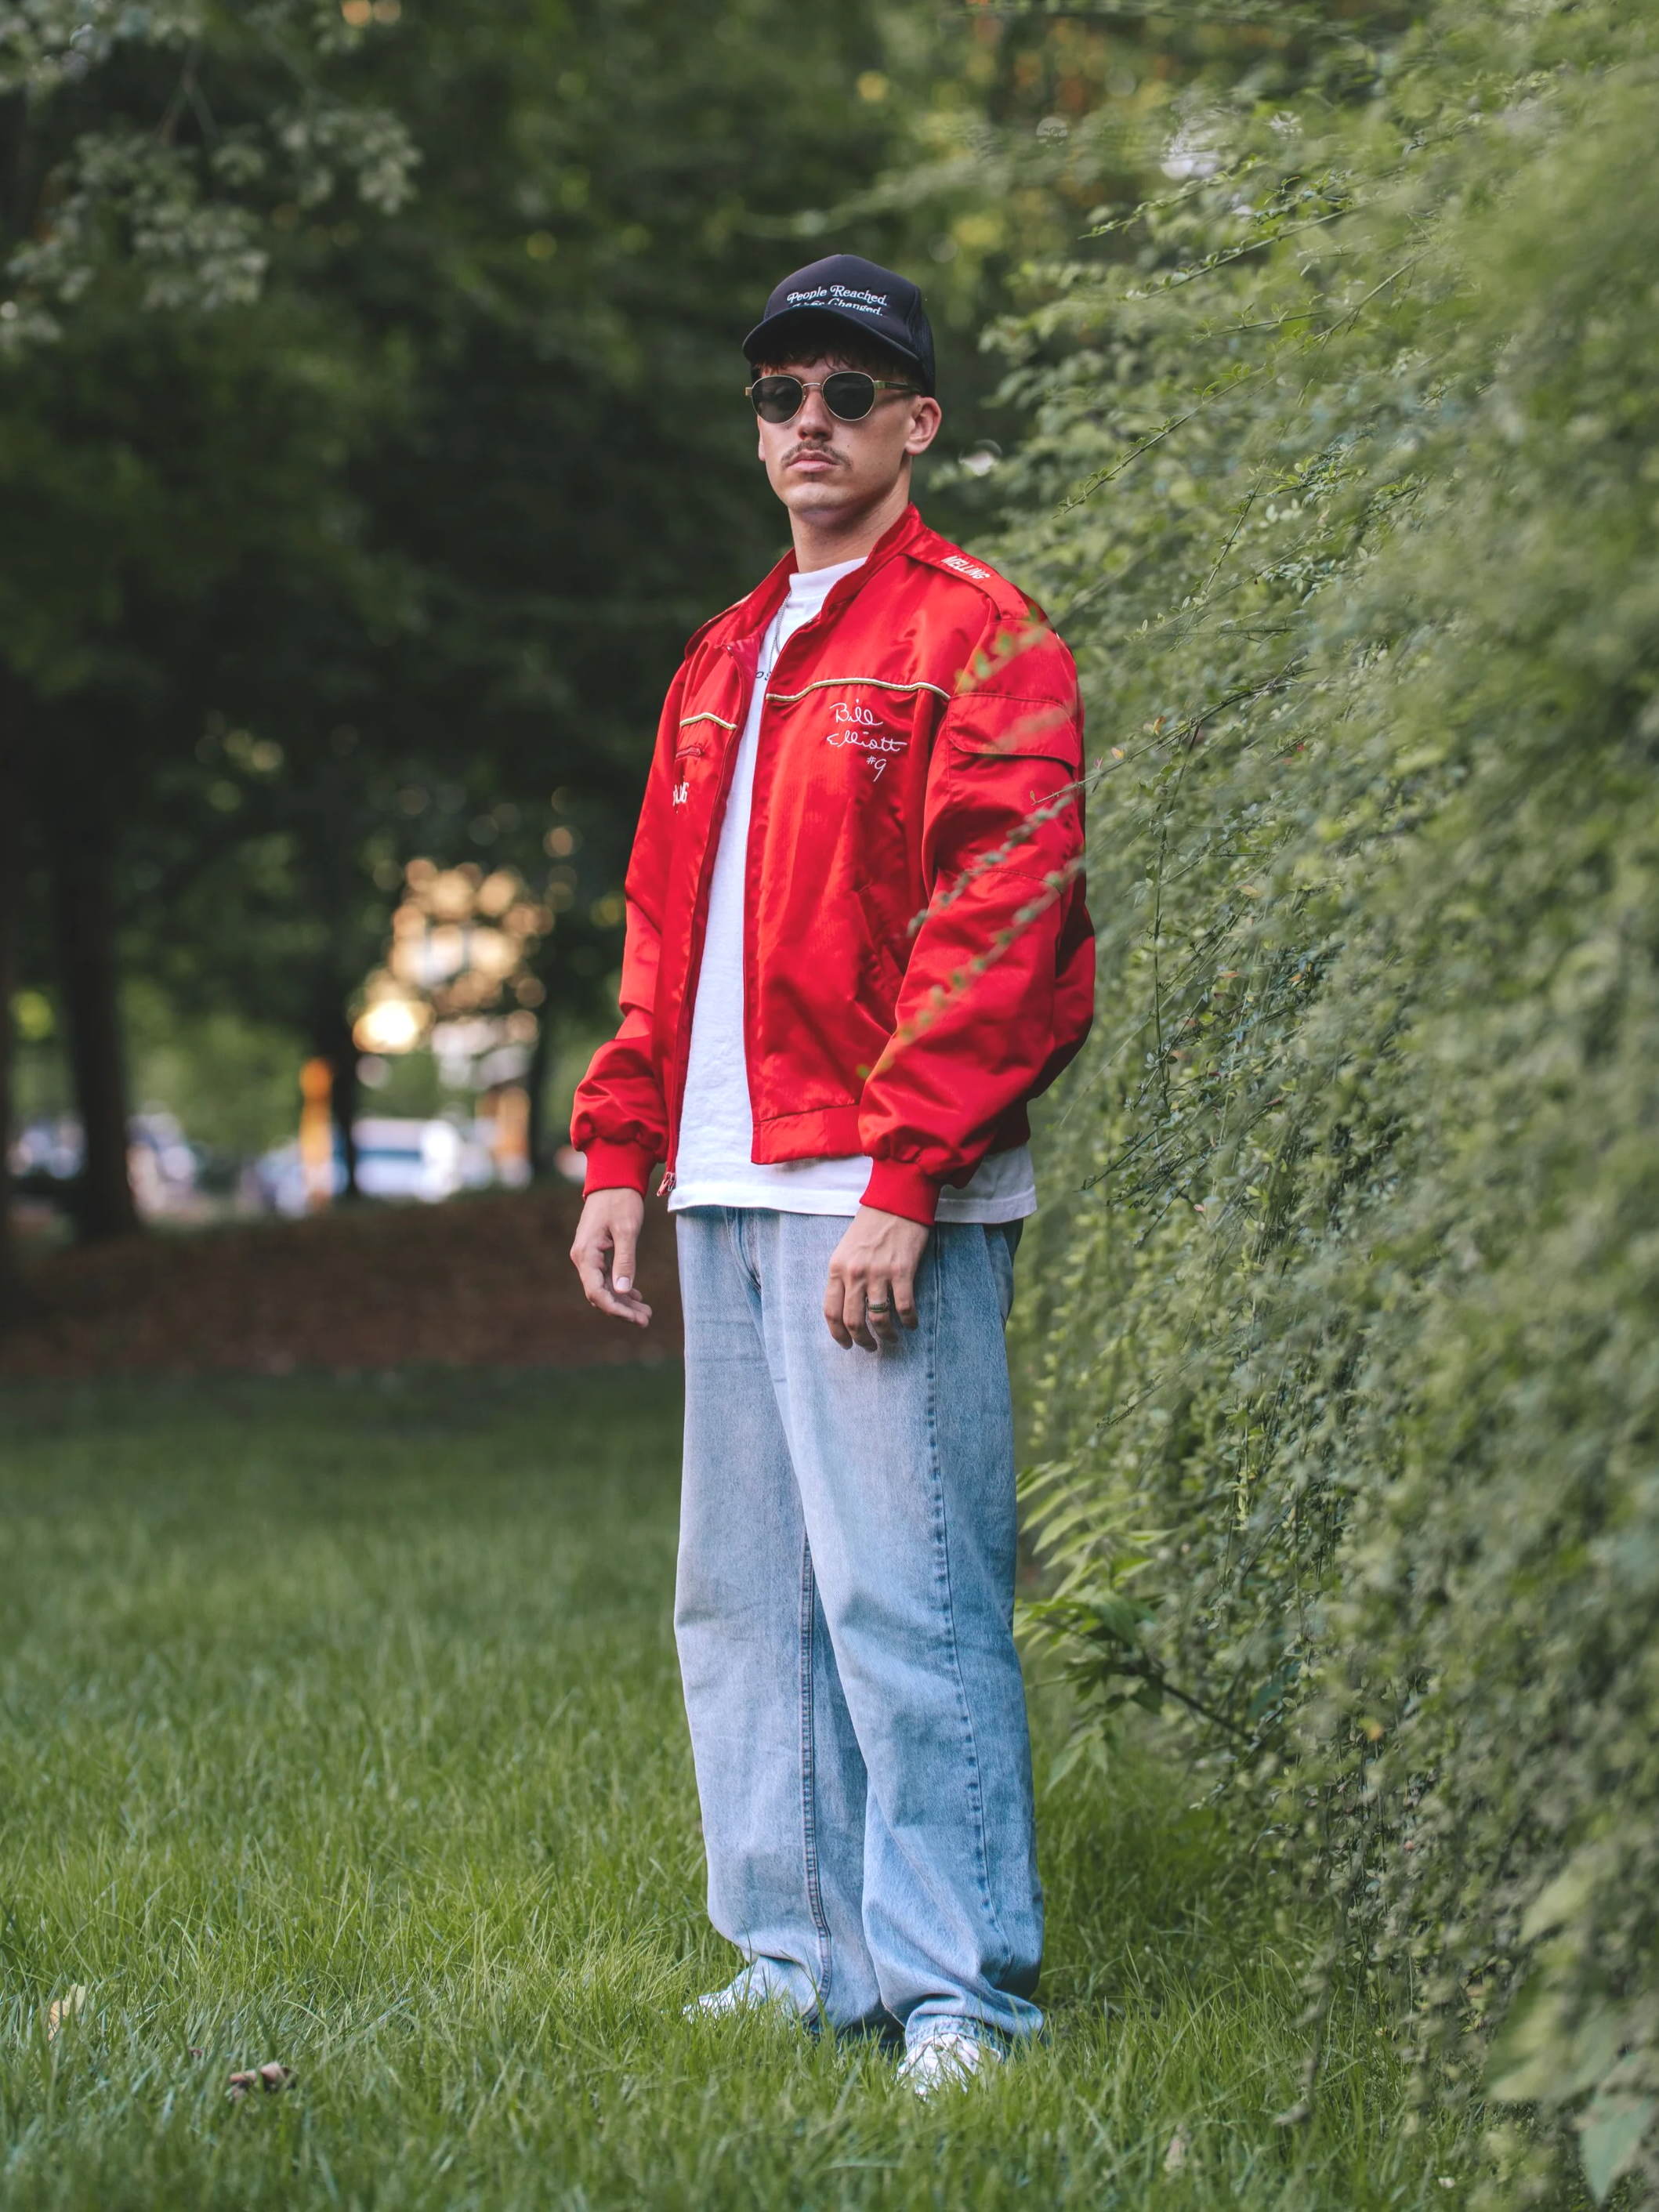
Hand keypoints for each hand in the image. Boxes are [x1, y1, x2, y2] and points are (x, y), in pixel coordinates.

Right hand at [570, 1187, 652, 1326]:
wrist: (613, 1177)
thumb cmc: (620, 1200)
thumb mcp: (626, 1230)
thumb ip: (624, 1261)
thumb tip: (623, 1291)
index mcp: (586, 1254)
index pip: (597, 1293)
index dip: (616, 1309)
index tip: (636, 1318)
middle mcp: (583, 1258)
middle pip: (600, 1294)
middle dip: (622, 1310)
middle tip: (646, 1320)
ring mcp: (589, 1255)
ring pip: (604, 1287)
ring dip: (624, 1301)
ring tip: (646, 1312)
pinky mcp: (597, 1252)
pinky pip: (606, 1277)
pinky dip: (621, 1287)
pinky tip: (636, 1295)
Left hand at [824, 1205, 929, 1351]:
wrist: (896, 1200)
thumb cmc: (871, 1224)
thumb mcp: (847, 1249)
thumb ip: (844, 1276)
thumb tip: (848, 1306)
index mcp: (837, 1268)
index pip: (831, 1311)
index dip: (838, 1334)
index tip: (846, 1343)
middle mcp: (854, 1273)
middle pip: (853, 1321)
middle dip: (861, 1340)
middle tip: (869, 1347)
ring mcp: (878, 1273)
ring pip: (878, 1318)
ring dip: (886, 1335)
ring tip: (891, 1338)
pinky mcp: (902, 1271)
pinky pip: (904, 1307)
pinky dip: (908, 1321)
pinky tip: (910, 1324)